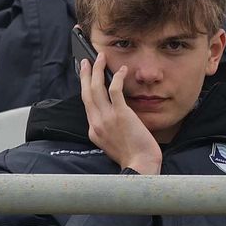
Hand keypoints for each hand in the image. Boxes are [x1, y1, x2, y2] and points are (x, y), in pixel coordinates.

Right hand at [80, 55, 160, 175]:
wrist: (139, 167)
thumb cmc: (132, 158)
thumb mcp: (112, 144)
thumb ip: (109, 129)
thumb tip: (114, 116)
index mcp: (93, 131)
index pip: (88, 106)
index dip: (87, 89)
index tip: (88, 79)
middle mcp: (96, 123)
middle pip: (86, 93)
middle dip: (86, 74)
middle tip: (86, 61)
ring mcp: (107, 118)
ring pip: (96, 88)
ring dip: (97, 70)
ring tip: (100, 58)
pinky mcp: (121, 114)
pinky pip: (114, 90)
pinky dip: (117, 78)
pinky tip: (121, 70)